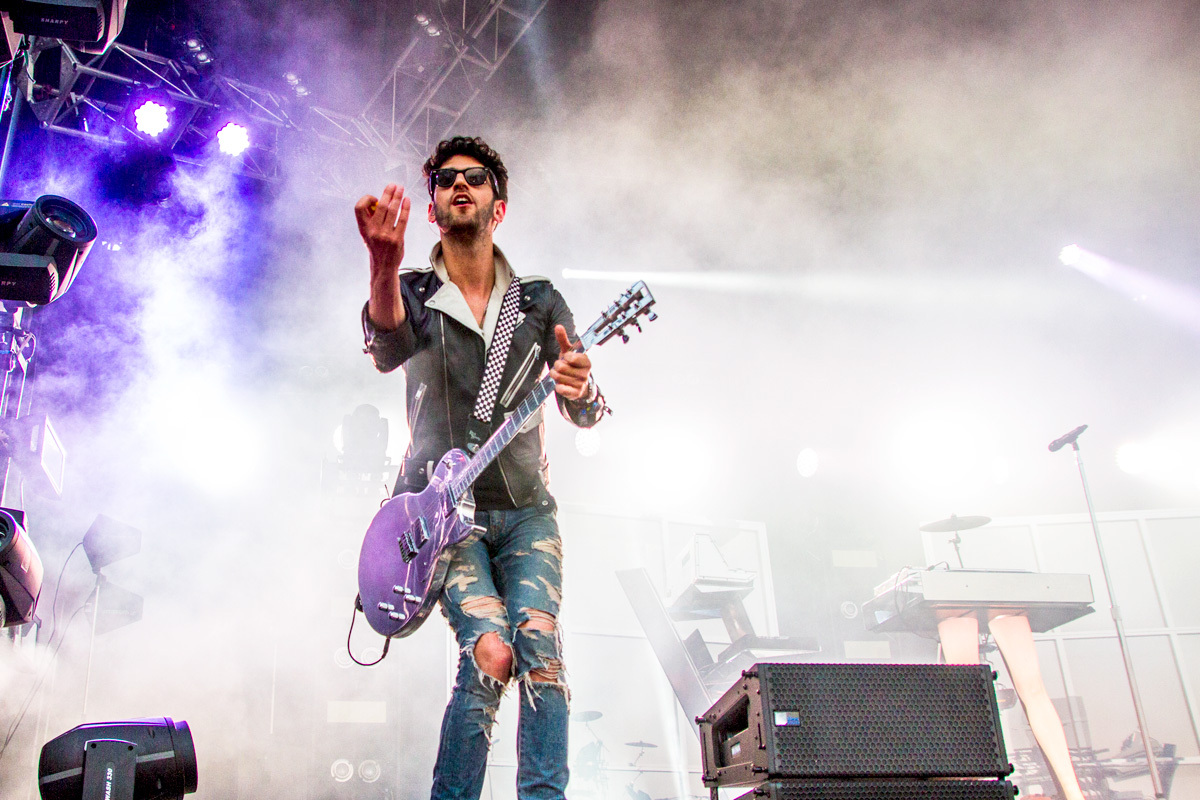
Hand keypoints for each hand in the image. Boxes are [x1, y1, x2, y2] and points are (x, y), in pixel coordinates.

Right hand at [355, 184, 411, 328]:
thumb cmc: (376, 247)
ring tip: (401, 189)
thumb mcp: (367, 234)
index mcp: (363, 228)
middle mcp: (373, 231)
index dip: (366, 199)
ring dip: (397, 197)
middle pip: (380, 206)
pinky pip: (402, 219)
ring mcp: (385, 235)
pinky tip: (407, 200)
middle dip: (388, 192)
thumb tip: (381, 200)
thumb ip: (371, 219)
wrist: (383, 267)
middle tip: (394, 185)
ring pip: (392, 210)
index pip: (359, 207)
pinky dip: (405, 208)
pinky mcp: (397, 239)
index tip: (375, 198)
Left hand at [550, 325, 591, 399]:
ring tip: (560, 374)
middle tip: (561, 367)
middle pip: (561, 367)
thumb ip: (563, 339)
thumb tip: (558, 326)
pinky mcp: (575, 394)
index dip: (566, 357)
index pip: (571, 357)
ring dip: (555, 375)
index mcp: (586, 361)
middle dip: (557, 366)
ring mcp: (580, 384)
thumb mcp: (568, 351)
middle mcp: (585, 373)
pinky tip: (561, 384)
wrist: (579, 384)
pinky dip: (558, 385)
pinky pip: (560, 389)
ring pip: (558, 377)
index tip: (568, 358)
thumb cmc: (572, 365)